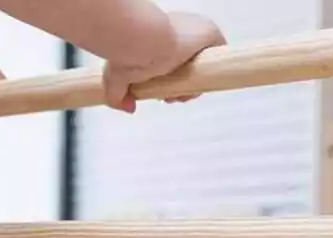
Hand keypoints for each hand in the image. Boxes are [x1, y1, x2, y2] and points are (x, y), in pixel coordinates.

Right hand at [102, 12, 225, 112]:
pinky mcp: (210, 34)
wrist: (140, 41)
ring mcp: (195, 35)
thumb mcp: (114, 77)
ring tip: (179, 95)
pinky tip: (197, 86)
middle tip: (170, 98)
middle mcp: (178, 35)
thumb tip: (129, 108)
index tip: (162, 95)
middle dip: (180, 89)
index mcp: (158, 40)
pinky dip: (213, 70)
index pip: (171, 64)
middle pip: (188, 68)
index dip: (168, 84)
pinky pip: (219, 53)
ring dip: (193, 87)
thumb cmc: (126, 54)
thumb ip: (117, 95)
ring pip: (202, 67)